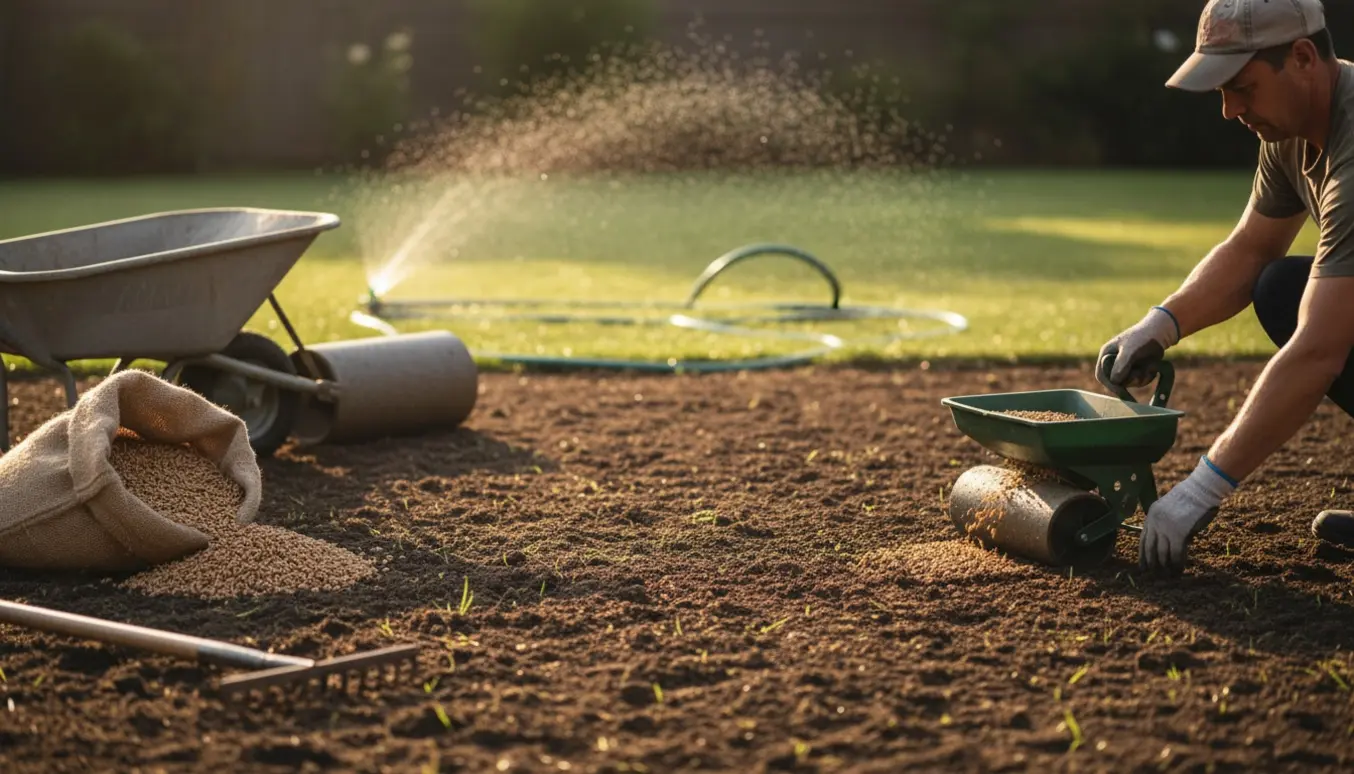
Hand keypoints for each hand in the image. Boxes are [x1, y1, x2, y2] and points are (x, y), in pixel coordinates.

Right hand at [1099, 306, 1180, 387]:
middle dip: (1130, 379)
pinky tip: (1152, 367)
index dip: (1110, 385)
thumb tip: (1114, 381)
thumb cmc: (1142, 337)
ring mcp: (1125, 367)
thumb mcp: (1130, 350)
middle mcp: (1113, 362)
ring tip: (1150, 365)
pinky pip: (1138, 381)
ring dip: (1141, 378)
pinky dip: (1147, 377)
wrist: (1160, 333)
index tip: (1121, 392)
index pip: (1102, 375)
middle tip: (1142, 372)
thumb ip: (1121, 365)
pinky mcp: (1136, 370)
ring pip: (1129, 383)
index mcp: (1106, 355)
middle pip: (1116, 382)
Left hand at [1140, 456, 1236, 573]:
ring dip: (1166, 566)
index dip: (1142, 554)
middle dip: (1151, 563)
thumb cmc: (1190, 500)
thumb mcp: (1172, 511)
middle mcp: (1155, 522)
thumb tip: (1169, 546)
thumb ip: (1167, 526)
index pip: (1143, 539)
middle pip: (1149, 548)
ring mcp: (1165, 528)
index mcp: (1151, 515)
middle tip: (1153, 575)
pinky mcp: (1178, 533)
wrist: (1200, 491)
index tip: (1142, 566)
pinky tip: (1179, 570)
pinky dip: (1178, 563)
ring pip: (1162, 553)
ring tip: (1168, 575)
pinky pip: (1176, 553)